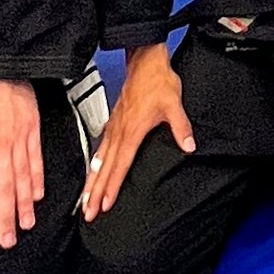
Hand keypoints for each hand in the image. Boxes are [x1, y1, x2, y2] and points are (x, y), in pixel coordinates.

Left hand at [0, 76, 42, 249]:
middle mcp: (1, 150)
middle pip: (4, 193)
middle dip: (6, 221)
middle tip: (9, 242)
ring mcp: (20, 142)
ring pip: (23, 180)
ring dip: (24, 206)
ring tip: (27, 225)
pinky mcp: (33, 132)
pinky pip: (36, 161)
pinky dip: (38, 180)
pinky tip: (38, 196)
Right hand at [79, 44, 193, 221]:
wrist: (145, 62)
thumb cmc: (157, 81)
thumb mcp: (174, 104)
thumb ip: (180, 127)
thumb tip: (188, 145)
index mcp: (132, 131)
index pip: (121, 165)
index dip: (112, 187)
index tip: (105, 204)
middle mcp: (119, 132)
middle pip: (105, 168)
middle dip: (95, 192)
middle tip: (88, 212)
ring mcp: (113, 127)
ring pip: (99, 160)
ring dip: (91, 181)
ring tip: (85, 200)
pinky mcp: (113, 122)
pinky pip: (100, 148)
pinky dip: (94, 164)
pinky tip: (93, 172)